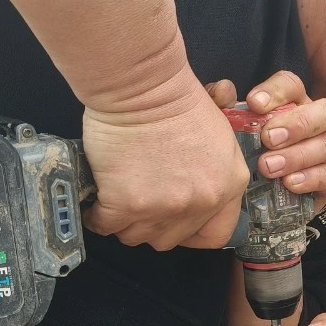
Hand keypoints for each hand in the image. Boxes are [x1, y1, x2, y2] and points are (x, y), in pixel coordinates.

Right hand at [82, 69, 249, 250]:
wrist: (143, 87)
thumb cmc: (177, 100)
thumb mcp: (219, 136)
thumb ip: (216, 173)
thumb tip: (196, 192)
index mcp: (227, 187)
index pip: (214, 235)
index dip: (191, 233)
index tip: (176, 222)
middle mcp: (200, 203)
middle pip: (169, 239)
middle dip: (153, 224)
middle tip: (140, 202)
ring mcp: (163, 208)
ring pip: (135, 236)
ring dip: (125, 221)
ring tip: (117, 197)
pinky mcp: (125, 205)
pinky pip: (105, 225)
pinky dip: (98, 215)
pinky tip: (99, 198)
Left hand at [206, 71, 325, 210]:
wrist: (264, 200)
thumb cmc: (251, 157)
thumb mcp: (231, 131)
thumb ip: (222, 107)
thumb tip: (223, 89)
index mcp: (293, 103)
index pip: (292, 85)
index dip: (275, 91)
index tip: (253, 104)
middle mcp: (318, 122)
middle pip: (324, 110)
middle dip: (297, 124)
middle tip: (268, 138)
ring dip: (297, 156)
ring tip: (269, 167)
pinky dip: (312, 179)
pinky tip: (289, 183)